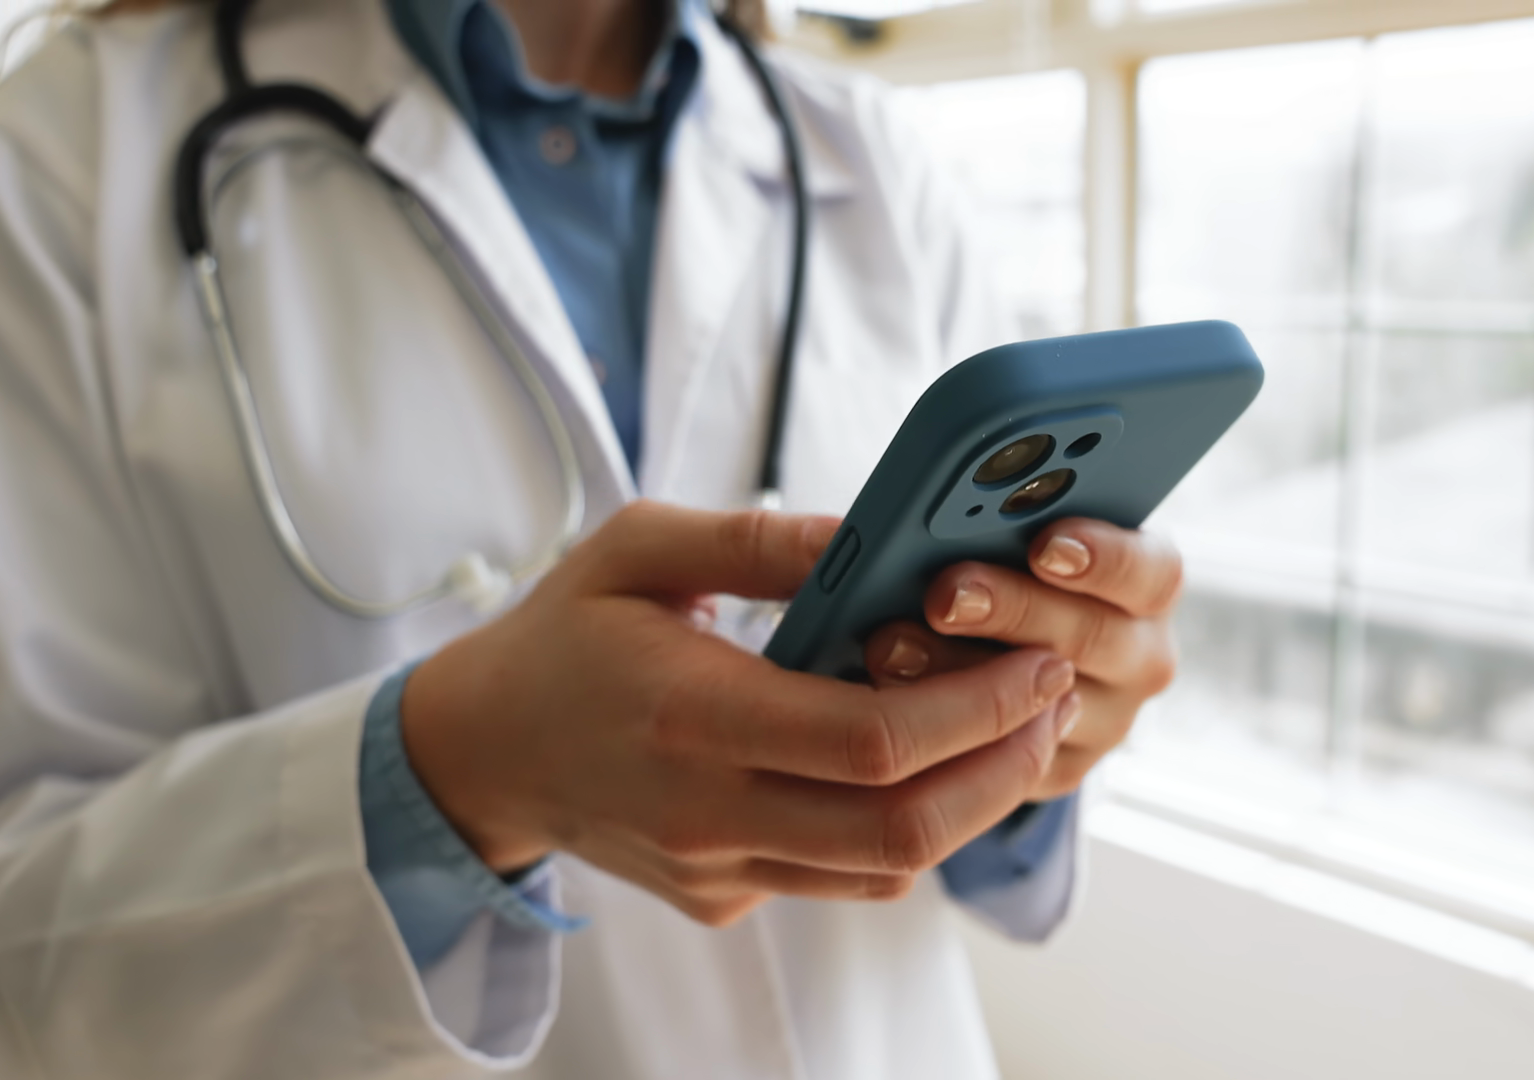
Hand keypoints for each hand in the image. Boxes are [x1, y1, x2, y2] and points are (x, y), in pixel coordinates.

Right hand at [400, 501, 1076, 926]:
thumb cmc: (561, 636)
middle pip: (902, 827)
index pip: (871, 743)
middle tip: (1053, 700)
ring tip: (1017, 731)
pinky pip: (842, 876)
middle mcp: (708, 813)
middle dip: (1005, 766)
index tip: (1038, 661)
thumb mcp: (638, 549)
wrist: (480, 752)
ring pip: (885, 868)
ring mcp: (717, 868)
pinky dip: (906, 826)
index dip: (978, 710)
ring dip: (973, 806)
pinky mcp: (722, 896)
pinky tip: (935, 764)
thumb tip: (872, 538)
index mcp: (691, 716)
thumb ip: (759, 542)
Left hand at [862, 519, 1180, 801]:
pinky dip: (946, 731)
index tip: (1043, 545)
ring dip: (961, 675)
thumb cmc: (1000, 560)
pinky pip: (1008, 762)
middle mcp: (1138, 656)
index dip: (1102, 557)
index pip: (1151, 571)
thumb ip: (983, 508)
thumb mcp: (1007, 524)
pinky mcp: (1057, 769)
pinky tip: (887, 696)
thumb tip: (880, 507)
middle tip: (945, 594)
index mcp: (1144, 583)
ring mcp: (1104, 719)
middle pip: (1093, 638)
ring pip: (1046, 707)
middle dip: (1011, 610)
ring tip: (891, 644)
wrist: (992, 642)